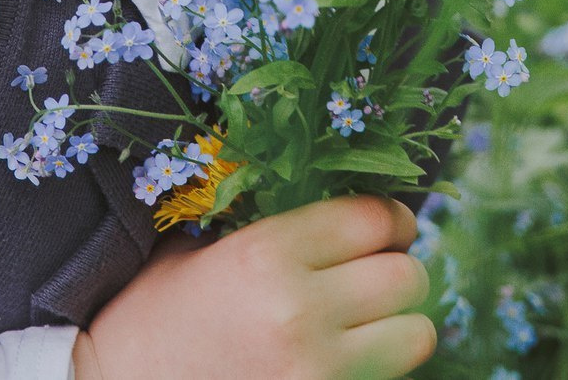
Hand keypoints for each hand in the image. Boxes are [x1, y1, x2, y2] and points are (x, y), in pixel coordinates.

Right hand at [72, 196, 433, 379]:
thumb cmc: (153, 315)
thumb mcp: (199, 250)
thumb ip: (270, 228)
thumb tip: (340, 205)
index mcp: (266, 253)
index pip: (374, 219)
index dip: (391, 220)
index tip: (387, 228)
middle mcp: (298, 309)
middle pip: (406, 276)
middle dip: (398, 269)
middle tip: (376, 273)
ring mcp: (314, 368)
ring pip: (415, 334)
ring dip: (399, 323)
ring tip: (370, 320)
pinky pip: (387, 377)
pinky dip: (378, 365)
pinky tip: (342, 354)